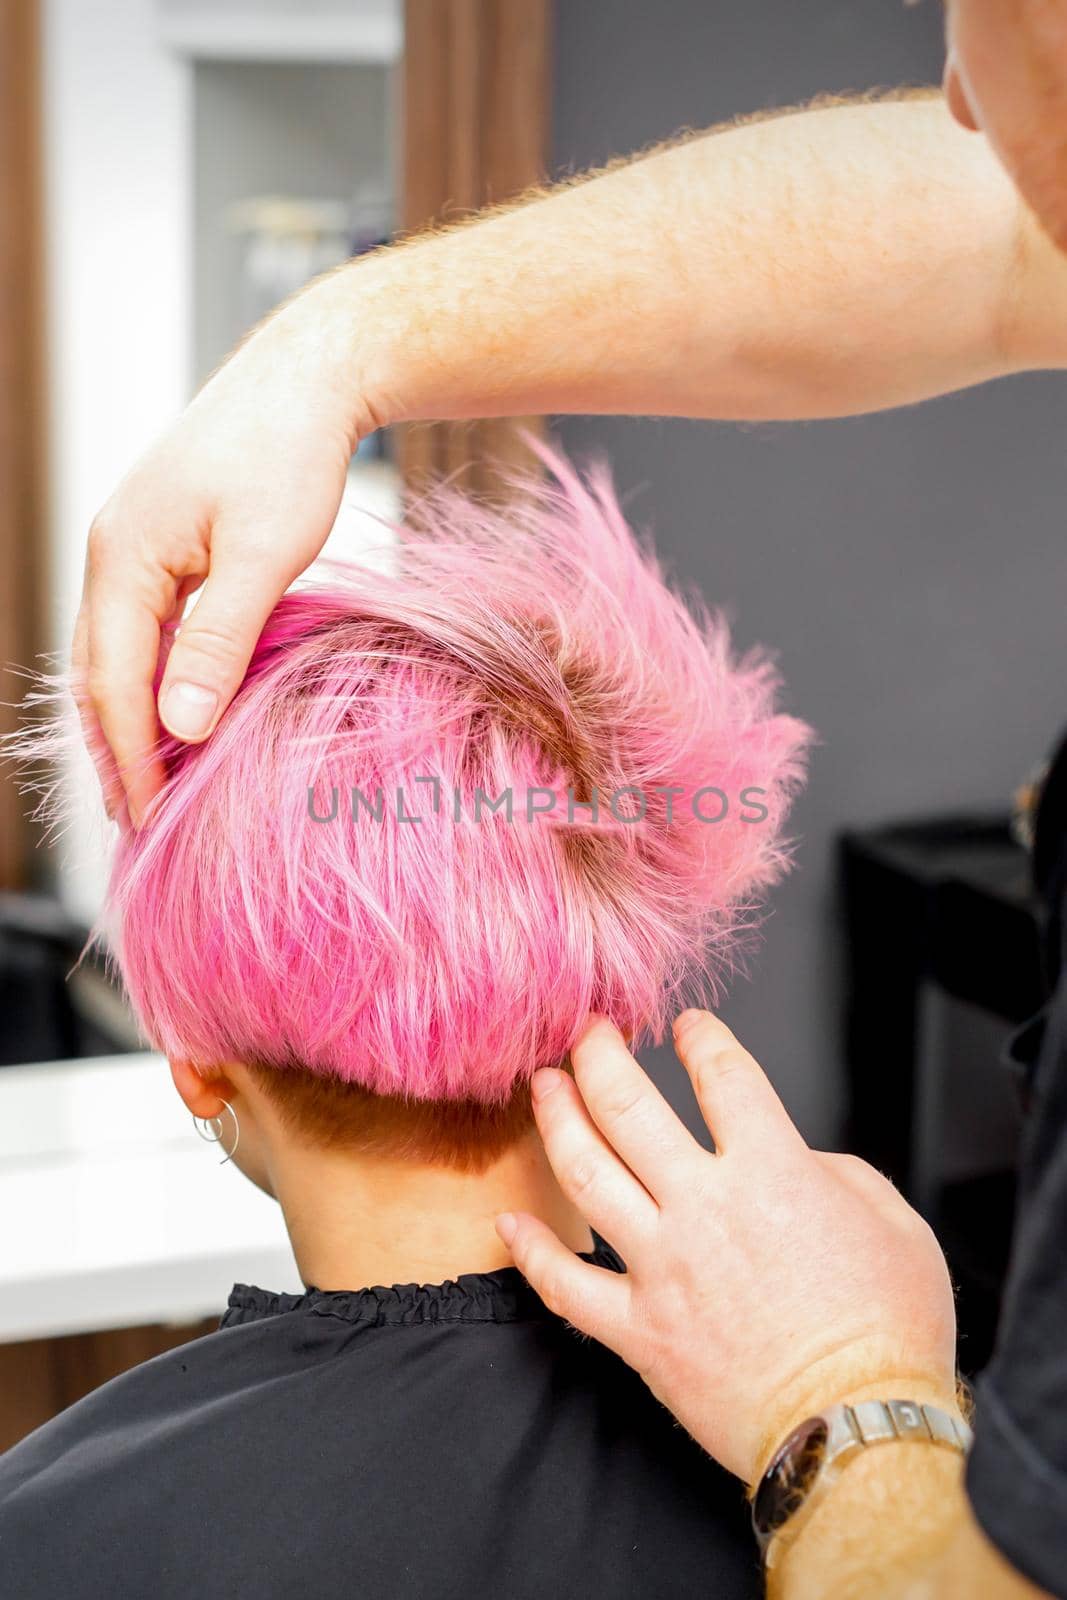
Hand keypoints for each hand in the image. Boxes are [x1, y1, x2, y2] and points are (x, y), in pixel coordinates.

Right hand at [73, 273, 376, 824]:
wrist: (308, 376)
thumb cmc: (291, 453)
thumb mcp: (265, 554)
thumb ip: (221, 640)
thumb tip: (179, 724)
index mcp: (124, 557)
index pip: (114, 683)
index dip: (131, 755)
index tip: (153, 816)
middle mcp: (112, 554)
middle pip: (100, 675)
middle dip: (116, 751)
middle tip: (138, 824)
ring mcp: (132, 548)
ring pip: (118, 656)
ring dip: (131, 723)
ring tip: (149, 787)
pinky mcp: (162, 547)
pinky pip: (143, 632)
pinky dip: (153, 683)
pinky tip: (175, 716)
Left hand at [497, 1011, 958, 1484]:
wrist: (860, 1434)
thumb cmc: (890, 1336)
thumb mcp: (896, 1226)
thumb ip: (839, 1176)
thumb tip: (800, 1165)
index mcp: (774, 1171)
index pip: (724, 1074)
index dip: (703, 1037)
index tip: (688, 1025)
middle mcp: (705, 1206)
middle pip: (628, 1104)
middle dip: (599, 1054)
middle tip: (587, 1032)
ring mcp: (663, 1267)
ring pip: (585, 1172)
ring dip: (556, 1118)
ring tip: (543, 1086)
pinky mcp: (640, 1331)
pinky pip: (567, 1285)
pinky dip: (532, 1252)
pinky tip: (508, 1224)